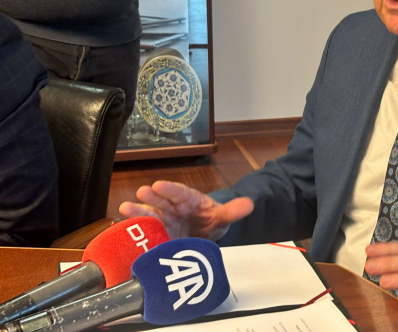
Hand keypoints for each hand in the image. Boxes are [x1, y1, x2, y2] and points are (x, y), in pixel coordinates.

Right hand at [119, 180, 253, 241]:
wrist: (205, 235)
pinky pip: (146, 234)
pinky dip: (135, 233)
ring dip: (138, 212)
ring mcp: (165, 223)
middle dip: (152, 197)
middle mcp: (174, 209)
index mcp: (190, 200)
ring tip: (124, 209)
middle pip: (163, 201)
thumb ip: (233, 211)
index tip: (159, 184)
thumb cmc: (211, 220)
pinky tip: (123, 232)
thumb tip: (250, 204)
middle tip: (141, 192)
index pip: (181, 192)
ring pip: (151, 215)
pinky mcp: (158, 238)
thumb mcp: (223, 216)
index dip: (170, 189)